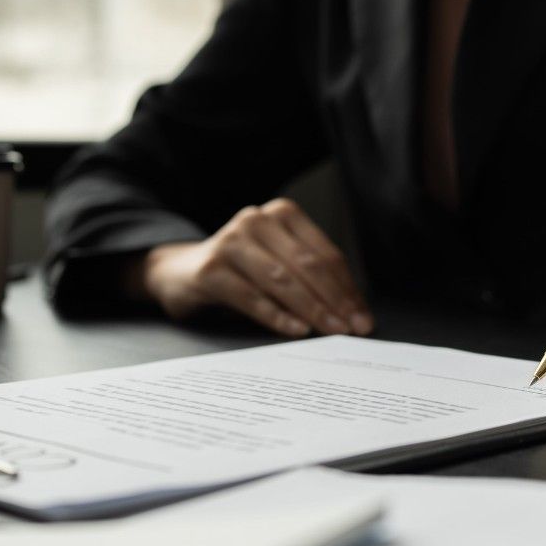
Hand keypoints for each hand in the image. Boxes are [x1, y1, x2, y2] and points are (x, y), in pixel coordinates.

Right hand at [137, 198, 372, 337]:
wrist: (182, 272)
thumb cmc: (243, 271)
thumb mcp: (279, 264)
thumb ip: (311, 278)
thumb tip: (354, 312)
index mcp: (282, 214)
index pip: (324, 255)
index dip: (347, 289)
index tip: (363, 317)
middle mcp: (257, 221)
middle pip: (307, 266)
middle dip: (335, 301)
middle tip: (354, 329)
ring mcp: (231, 241)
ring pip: (282, 279)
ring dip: (312, 309)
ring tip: (332, 331)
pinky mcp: (210, 268)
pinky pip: (251, 296)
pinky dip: (277, 316)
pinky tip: (297, 330)